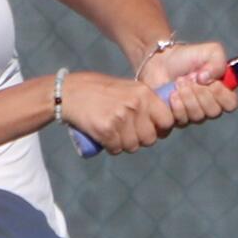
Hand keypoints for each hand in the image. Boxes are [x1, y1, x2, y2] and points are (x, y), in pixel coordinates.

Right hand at [60, 71, 174, 153]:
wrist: (69, 92)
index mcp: (144, 93)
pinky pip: (116, 149)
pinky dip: (110, 147)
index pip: (168, 120)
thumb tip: (160, 123)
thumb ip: (143, 102)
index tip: (150, 129)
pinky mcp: (106, 130)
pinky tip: (104, 137)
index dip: (160, 129)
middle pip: (150, 138)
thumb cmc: (98, 90)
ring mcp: (121, 118)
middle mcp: (135, 105)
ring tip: (114, 133)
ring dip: (124, 144)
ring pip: (132, 146)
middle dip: (140, 139)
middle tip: (127, 132)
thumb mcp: (127, 88)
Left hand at [137, 41, 237, 127]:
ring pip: (198, 116)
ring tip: (178, 82)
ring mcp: (194, 114)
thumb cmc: (186, 57)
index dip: (222, 95)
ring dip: (187, 97)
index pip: (231, 104)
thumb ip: (218, 62)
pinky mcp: (178, 119)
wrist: (161, 62)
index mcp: (221, 91)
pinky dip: (177, 105)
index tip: (212, 82)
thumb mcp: (210, 51)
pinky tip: (172, 94)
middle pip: (214, 112)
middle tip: (190, 78)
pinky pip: (183, 120)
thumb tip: (208, 79)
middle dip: (201, 93)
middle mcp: (209, 105)